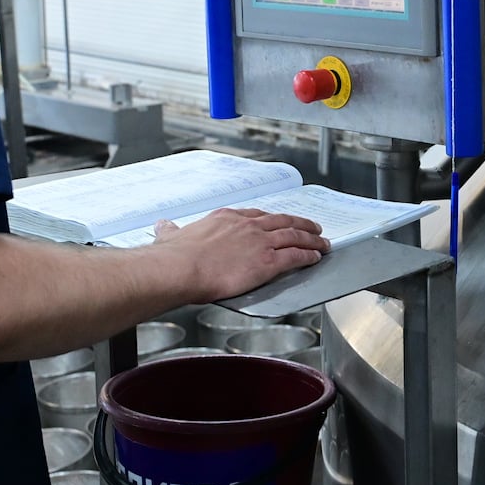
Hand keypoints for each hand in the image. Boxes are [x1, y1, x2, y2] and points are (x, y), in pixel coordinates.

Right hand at [151, 208, 328, 300]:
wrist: (181, 268)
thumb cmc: (175, 257)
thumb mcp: (172, 236)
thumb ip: (171, 231)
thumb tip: (162, 226)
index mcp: (227, 218)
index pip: (257, 216)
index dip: (272, 219)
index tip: (279, 221)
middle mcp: (247, 227)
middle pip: (282, 221)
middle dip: (300, 224)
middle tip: (312, 227)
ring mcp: (260, 242)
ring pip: (294, 236)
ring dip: (311, 239)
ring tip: (322, 242)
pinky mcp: (267, 262)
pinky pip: (294, 256)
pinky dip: (308, 255)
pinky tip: (314, 257)